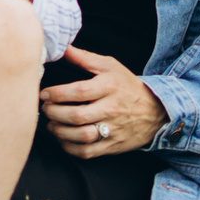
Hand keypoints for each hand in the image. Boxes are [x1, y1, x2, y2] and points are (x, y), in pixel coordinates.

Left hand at [38, 46, 168, 157]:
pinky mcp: (113, 145)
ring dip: (59, 132)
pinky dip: (70, 148)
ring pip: (81, 136)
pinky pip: (87, 152)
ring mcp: (113, 129)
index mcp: (109, 86)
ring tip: (51, 124)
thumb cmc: (127, 85)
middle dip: (54, 113)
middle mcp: (112, 109)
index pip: (79, 91)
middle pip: (77, 116)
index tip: (44, 94)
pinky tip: (63, 139)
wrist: (155, 110)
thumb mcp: (109, 66)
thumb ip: (84, 58)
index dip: (57, 94)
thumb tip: (62, 47)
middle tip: (45, 109)